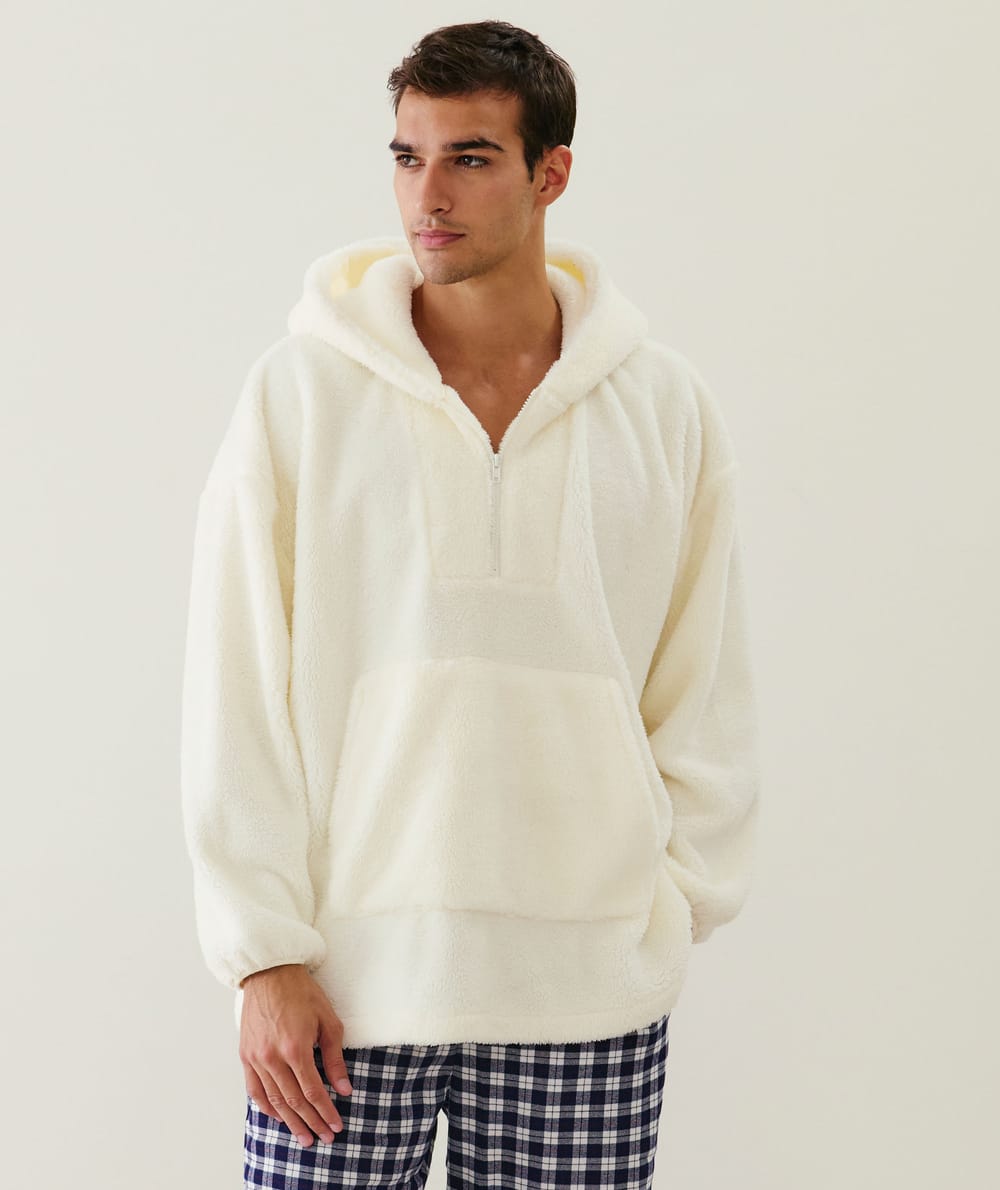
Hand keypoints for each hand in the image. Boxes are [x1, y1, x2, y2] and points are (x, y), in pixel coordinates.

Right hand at [239, 963, 353, 1146]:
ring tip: (303, 1137)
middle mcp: (273, 1057)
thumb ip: (334, 1057)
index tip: (336, 1125)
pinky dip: (267, 1106)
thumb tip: (344, 1087)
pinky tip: (279, 1116)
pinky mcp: (245, 1055)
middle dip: (311, 1122)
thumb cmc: (302, 993)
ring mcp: (256, 1058)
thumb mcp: (328, 1020)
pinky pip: (254, 1090)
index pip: (313, 1091)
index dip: (326, 1111)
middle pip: (293, 1101)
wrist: (270, 973)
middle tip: (323, 1138)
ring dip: (290, 1121)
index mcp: (296, 1048)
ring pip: (274, 1100)